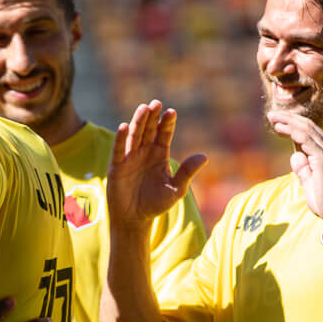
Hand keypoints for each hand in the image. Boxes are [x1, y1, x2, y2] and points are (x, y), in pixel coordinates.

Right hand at [107, 101, 205, 227]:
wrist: (136, 219)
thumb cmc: (156, 204)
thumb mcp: (176, 189)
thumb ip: (187, 172)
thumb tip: (205, 157)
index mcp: (160, 154)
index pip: (164, 134)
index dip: (167, 123)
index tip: (172, 112)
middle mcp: (145, 152)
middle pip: (149, 129)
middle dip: (153, 116)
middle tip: (157, 102)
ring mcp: (130, 157)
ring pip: (134, 135)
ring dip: (138, 121)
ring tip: (143, 108)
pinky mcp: (117, 166)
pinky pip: (119, 149)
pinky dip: (121, 138)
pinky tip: (124, 126)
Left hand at [268, 112, 322, 223]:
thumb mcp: (310, 183)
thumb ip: (303, 170)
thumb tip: (295, 156)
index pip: (310, 132)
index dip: (293, 124)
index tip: (277, 122)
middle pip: (308, 126)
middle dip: (289, 118)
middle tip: (272, 114)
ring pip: (306, 129)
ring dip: (288, 121)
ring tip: (273, 118)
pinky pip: (306, 139)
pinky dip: (292, 131)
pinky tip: (280, 129)